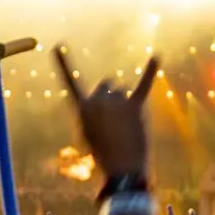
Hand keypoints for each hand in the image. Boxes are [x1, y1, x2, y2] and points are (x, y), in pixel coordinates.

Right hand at [56, 48, 156, 178]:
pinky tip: (157, 56)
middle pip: (108, 85)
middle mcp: (98, 99)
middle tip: (116, 120)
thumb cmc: (104, 153)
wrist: (123, 169)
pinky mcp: (136, 106)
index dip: (64, 63)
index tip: (58, 45)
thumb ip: (95, 111)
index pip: (71, 81)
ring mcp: (118, 102)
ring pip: (124, 90)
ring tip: (127, 125)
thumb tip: (110, 96)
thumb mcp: (89, 132)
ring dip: (127, 103)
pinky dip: (151, 70)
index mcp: (82, 106)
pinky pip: (144, 84)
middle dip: (113, 97)